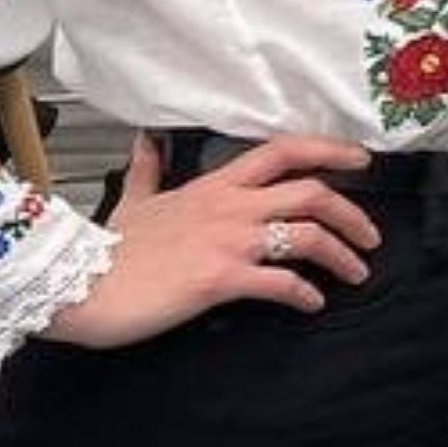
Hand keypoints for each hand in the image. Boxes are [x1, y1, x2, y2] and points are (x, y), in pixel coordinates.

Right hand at [43, 133, 377, 345]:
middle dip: (352, 214)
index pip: (284, 151)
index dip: (329, 150)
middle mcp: (229, 207)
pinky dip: (305, 294)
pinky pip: (282, 283)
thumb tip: (146, 143)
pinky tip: (311, 304)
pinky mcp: (221, 278)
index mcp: (214, 186)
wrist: (77, 285)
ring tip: (355, 274)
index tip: (359, 160)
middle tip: (370, 237)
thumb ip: (147, 172)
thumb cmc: (106, 251)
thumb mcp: (132, 201)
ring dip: (342, 255)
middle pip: (313, 193)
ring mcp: (228, 241)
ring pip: (308, 236)